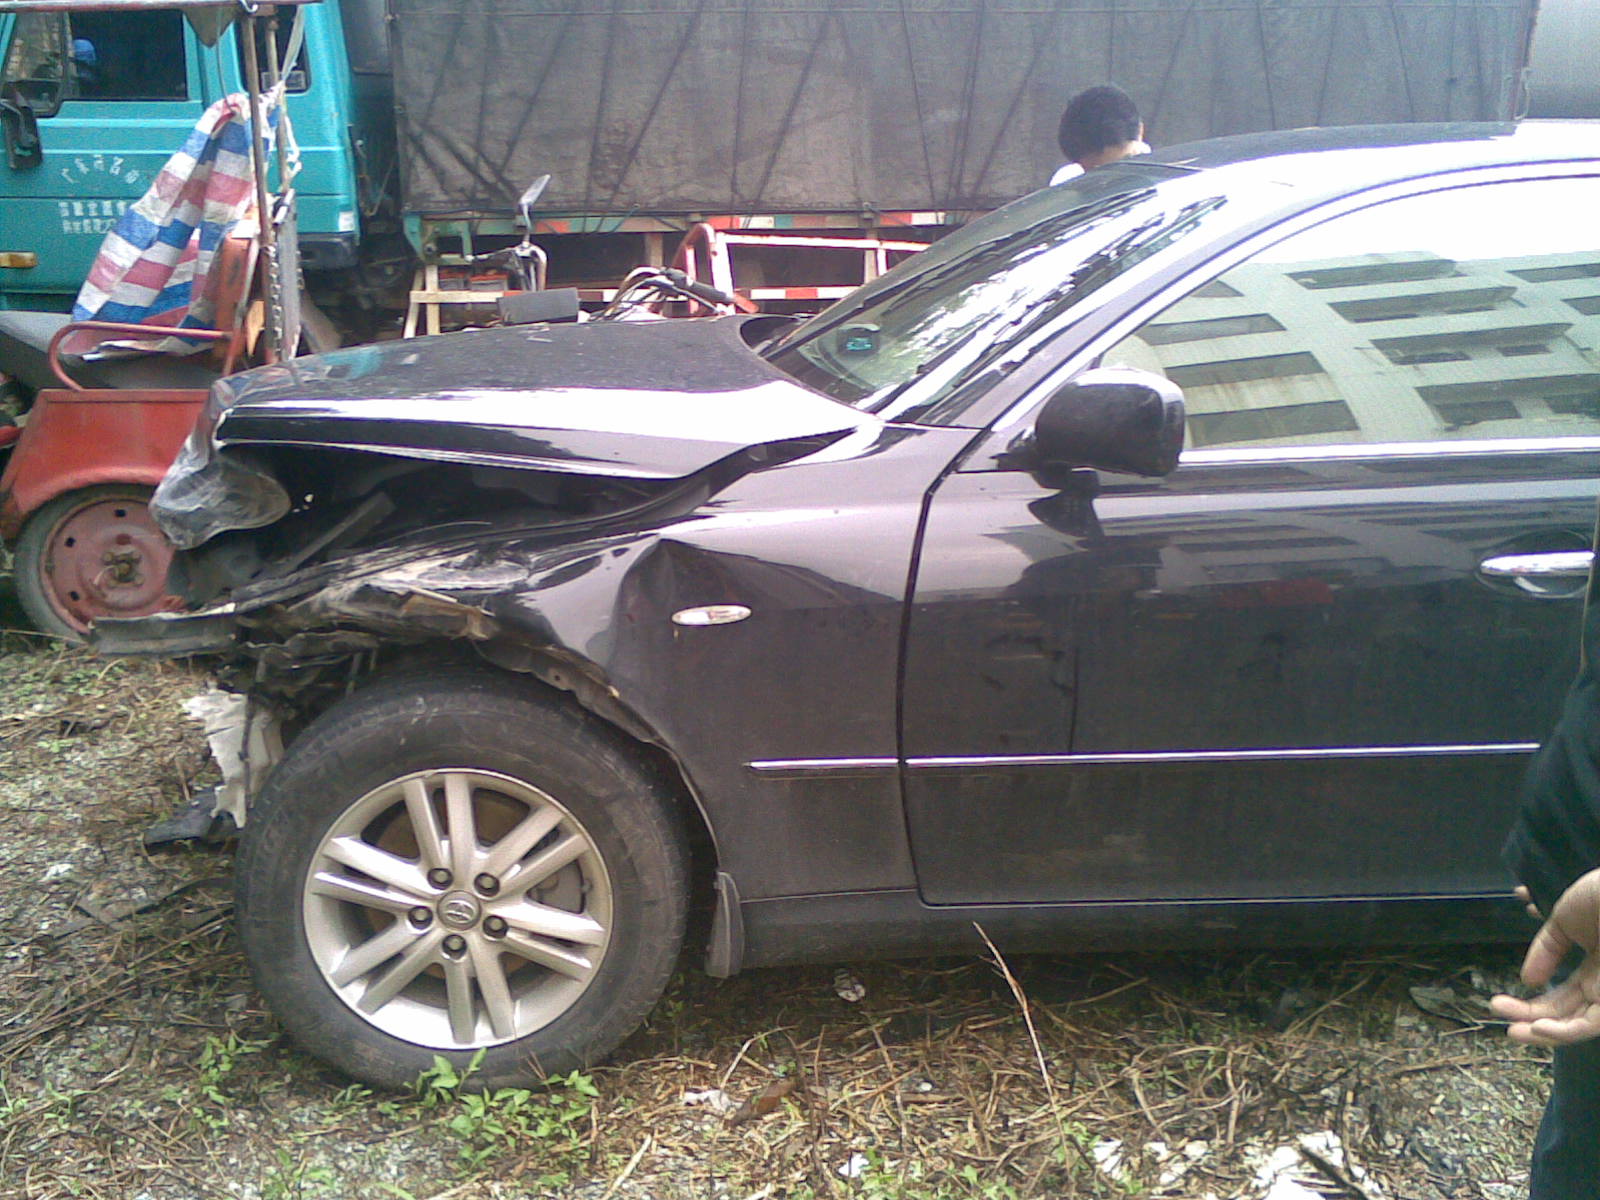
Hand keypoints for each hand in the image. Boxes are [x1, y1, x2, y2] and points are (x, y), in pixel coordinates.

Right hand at [1491, 869, 1599, 1045]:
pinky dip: (1567, 1030)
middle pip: (1568, 1014)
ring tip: (1515, 1031)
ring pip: (1581, 1026)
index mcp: (1595, 966)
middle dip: (1531, 1019)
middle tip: (1498, 1015)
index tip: (1500, 1002)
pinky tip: (1540, 1027)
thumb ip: (1546, 949)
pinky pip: (1595, 1023)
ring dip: (1546, 1033)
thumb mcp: (1564, 919)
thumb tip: (1527, 980)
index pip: (1562, 996)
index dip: (1531, 1003)